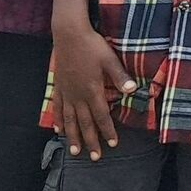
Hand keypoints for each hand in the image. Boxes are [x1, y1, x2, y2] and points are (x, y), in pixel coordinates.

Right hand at [51, 22, 134, 160]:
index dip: (108, 131)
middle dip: (91, 141)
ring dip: (73, 136)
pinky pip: (57, 107)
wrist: (68, 34)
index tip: (113, 144)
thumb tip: (133, 90)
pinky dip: (58, 120)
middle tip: (95, 157)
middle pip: (85, 123)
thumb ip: (120, 76)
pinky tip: (58, 130)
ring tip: (74, 151)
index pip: (102, 116)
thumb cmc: (92, 45)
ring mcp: (66, 91)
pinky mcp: (58, 86)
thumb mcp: (110, 59)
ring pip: (69, 120)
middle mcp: (78, 95)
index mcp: (93, 90)